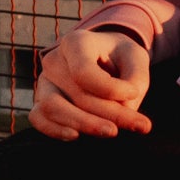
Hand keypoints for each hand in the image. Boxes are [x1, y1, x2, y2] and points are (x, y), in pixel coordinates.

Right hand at [31, 28, 153, 141]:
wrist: (104, 58)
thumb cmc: (120, 57)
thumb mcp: (136, 59)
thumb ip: (135, 79)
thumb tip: (125, 109)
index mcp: (76, 42)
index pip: (84, 71)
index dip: (110, 89)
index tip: (135, 92)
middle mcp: (54, 60)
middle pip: (77, 94)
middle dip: (110, 114)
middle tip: (141, 126)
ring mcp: (44, 82)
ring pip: (52, 108)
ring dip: (84, 124)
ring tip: (112, 132)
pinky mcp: (41, 101)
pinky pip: (38, 119)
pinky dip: (55, 130)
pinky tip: (77, 136)